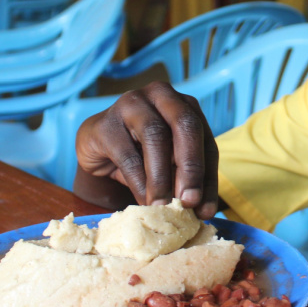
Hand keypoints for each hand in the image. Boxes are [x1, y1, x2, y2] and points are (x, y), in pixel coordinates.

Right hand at [75, 81, 218, 218]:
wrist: (98, 150)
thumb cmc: (142, 155)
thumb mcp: (170, 164)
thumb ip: (187, 179)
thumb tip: (202, 210)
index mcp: (185, 105)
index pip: (205, 141)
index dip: (209, 177)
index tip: (207, 210)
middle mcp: (161, 95)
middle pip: (185, 126)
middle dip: (191, 167)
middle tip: (189, 202)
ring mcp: (131, 104)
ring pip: (155, 136)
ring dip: (162, 177)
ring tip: (163, 206)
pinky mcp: (106, 123)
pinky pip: (127, 154)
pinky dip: (138, 182)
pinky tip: (143, 202)